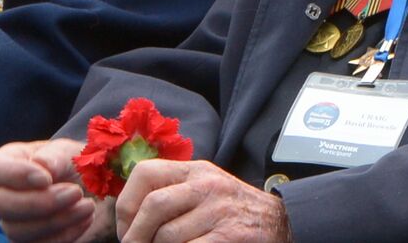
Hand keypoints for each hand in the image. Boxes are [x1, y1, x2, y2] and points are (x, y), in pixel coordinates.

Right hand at [0, 138, 108, 242]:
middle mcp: (3, 192)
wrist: (89, 186)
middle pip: (0, 204)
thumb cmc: (73, 163)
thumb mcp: (69, 151)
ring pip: (17, 231)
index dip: (16, 174)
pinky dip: (63, 235)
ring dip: (56, 221)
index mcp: (8, 161)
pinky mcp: (28, 240)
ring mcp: (12, 219)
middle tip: (75, 193)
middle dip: (40, 202)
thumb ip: (56, 155)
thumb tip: (42, 164)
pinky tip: (85, 219)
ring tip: (87, 206)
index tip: (46, 179)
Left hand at [116, 159, 290, 242]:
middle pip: (153, 207)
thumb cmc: (234, 210)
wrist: (280, 222)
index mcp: (195, 170)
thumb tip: (128, 213)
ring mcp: (219, 211)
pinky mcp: (228, 237)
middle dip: (135, 235)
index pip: (145, 172)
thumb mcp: (206, 187)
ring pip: (167, 236)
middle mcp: (207, 185)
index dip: (126, 203)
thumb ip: (174, 190)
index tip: (126, 227)